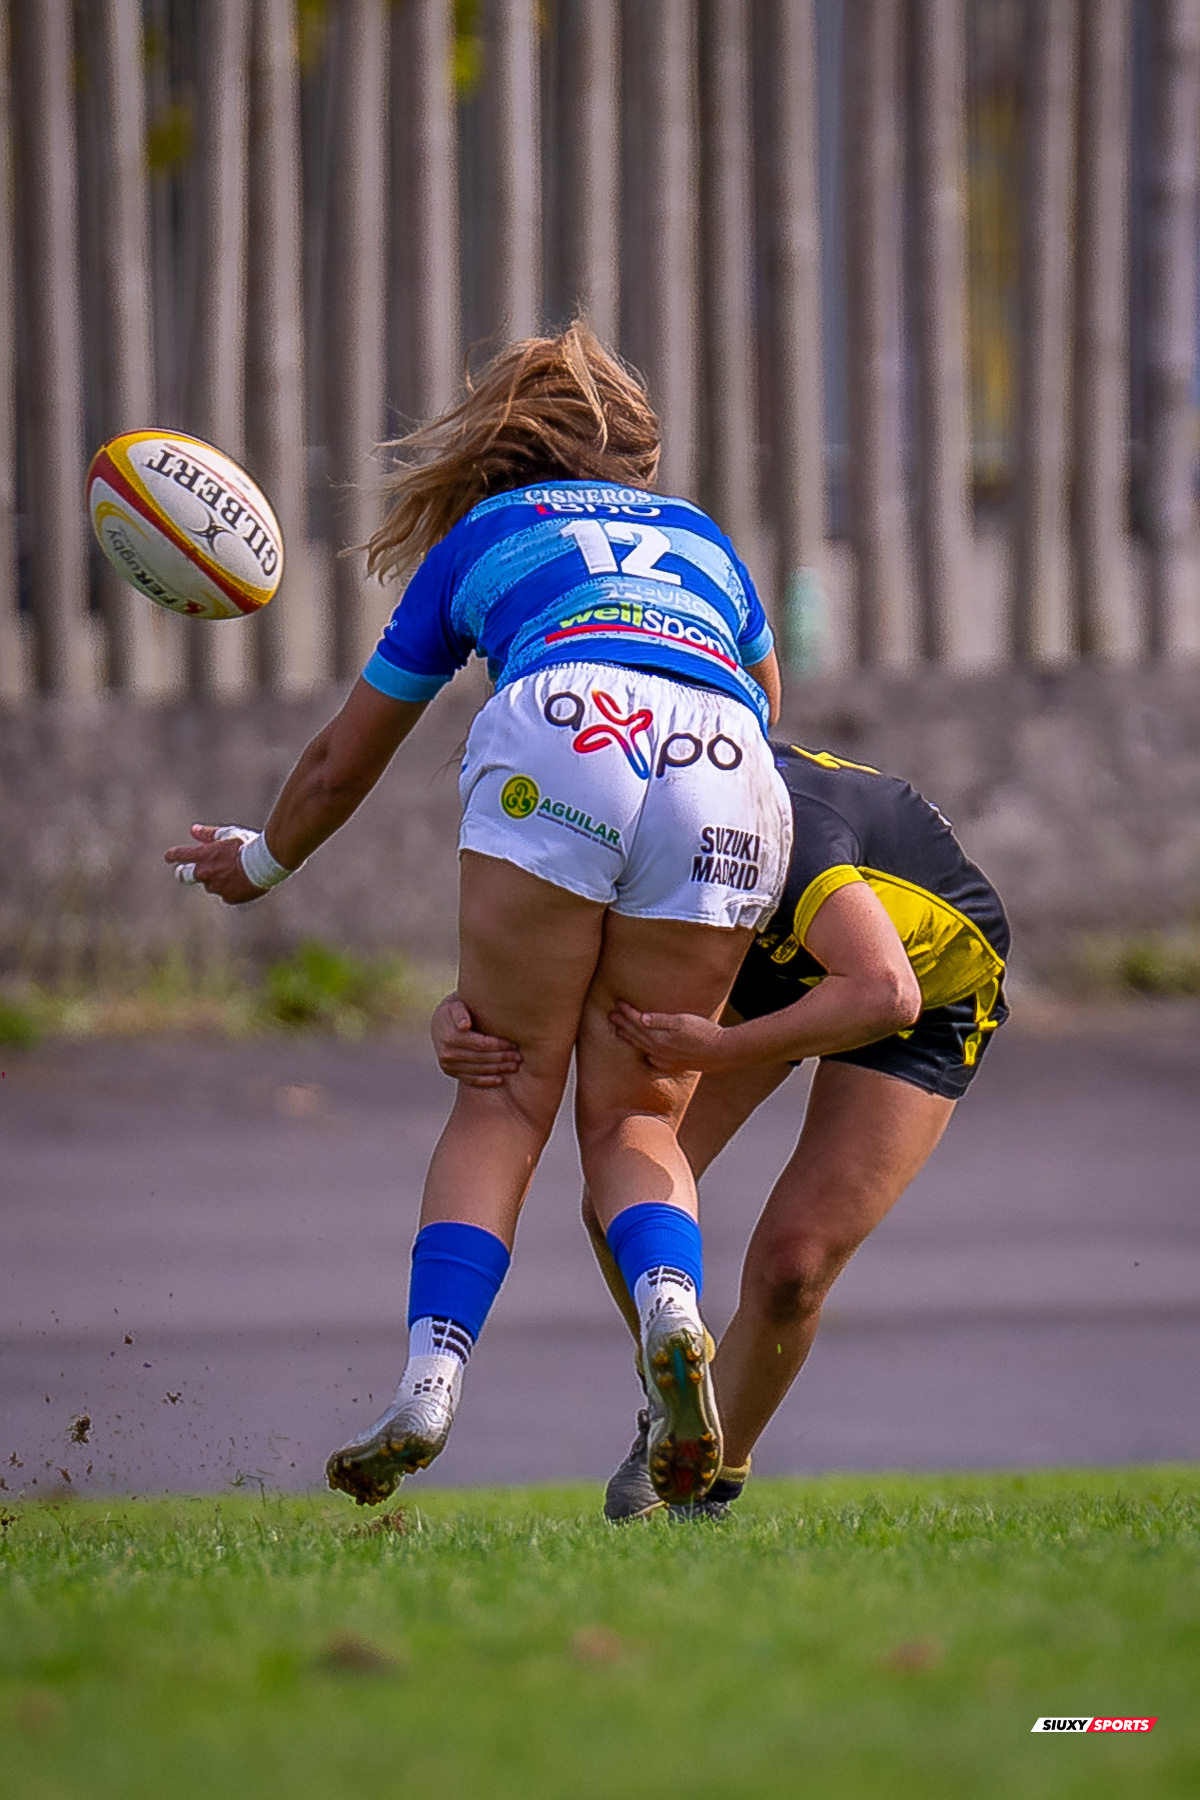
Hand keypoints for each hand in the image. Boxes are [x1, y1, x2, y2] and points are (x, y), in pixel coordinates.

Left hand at [163, 825, 263, 905]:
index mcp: (204, 856)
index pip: (180, 855)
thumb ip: (208, 834)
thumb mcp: (228, 834)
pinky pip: (226, 894)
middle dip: (182, 873)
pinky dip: (231, 888)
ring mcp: (216, 887)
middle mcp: (206, 873)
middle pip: (184, 876)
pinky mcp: (228, 898)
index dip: (173, 856)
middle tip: (183, 872)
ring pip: (211, 884)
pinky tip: (243, 882)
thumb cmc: (248, 845)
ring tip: (235, 872)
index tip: (169, 857)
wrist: (266, 863)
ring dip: (217, 879)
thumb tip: (193, 830)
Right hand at [431, 994, 521, 1086]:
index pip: (480, 1044)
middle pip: (480, 1058)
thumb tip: (464, 1025)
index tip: (514, 1044)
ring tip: (514, 1066)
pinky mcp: (449, 1071)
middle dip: (501, 1058)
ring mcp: (448, 1064)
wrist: (439, 1021)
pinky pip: (469, 1079)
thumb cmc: (455, 1008)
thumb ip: (460, 1012)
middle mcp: (447, 1053)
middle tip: (518, 1057)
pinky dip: (485, 1081)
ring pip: (477, 1070)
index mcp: (450, 1036)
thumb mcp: (455, 1004)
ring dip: (497, 1069)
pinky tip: (500, 1079)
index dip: (498, 1045)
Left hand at [609, 1001, 730, 1073]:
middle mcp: (660, 1051)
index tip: (617, 1003)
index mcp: (659, 1038)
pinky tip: (648, 1056)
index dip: (627, 1012)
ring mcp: (668, 1060)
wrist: (723, 1052)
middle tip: (610, 1016)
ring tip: (619, 1033)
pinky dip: (648, 1057)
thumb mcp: (682, 1021)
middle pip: (637, 1036)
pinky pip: (656, 1062)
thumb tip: (642, 1018)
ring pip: (643, 1049)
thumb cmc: (705, 1033)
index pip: (638, 1023)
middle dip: (623, 1025)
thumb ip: (661, 1020)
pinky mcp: (677, 1065)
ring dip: (631, 1039)